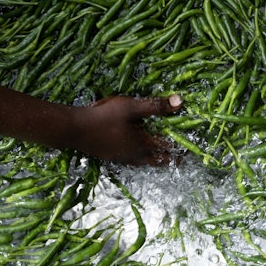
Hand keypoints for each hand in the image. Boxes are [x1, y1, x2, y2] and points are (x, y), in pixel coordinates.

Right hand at [68, 94, 183, 163]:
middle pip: (158, 160)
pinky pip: (132, 163)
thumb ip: (155, 105)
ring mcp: (122, 158)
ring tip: (163, 161)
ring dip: (156, 162)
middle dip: (171, 159)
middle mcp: (135, 154)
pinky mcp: (111, 157)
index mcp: (143, 143)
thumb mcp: (131, 106)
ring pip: (145, 164)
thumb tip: (180, 102)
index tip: (190, 151)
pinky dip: (141, 161)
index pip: (167, 147)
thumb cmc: (104, 116)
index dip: (180, 148)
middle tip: (181, 159)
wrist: (75, 129)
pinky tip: (137, 157)